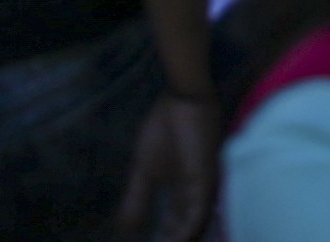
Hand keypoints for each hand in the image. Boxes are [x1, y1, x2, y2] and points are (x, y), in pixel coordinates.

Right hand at [111, 93, 218, 241]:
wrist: (181, 102)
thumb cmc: (164, 130)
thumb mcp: (143, 172)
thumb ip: (136, 200)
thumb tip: (124, 229)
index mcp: (183, 192)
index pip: (177, 225)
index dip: (166, 238)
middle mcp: (196, 194)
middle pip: (187, 228)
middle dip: (174, 241)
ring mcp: (202, 188)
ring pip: (195, 226)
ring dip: (181, 240)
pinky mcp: (205, 180)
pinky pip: (200, 213)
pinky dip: (187, 231)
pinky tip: (177, 240)